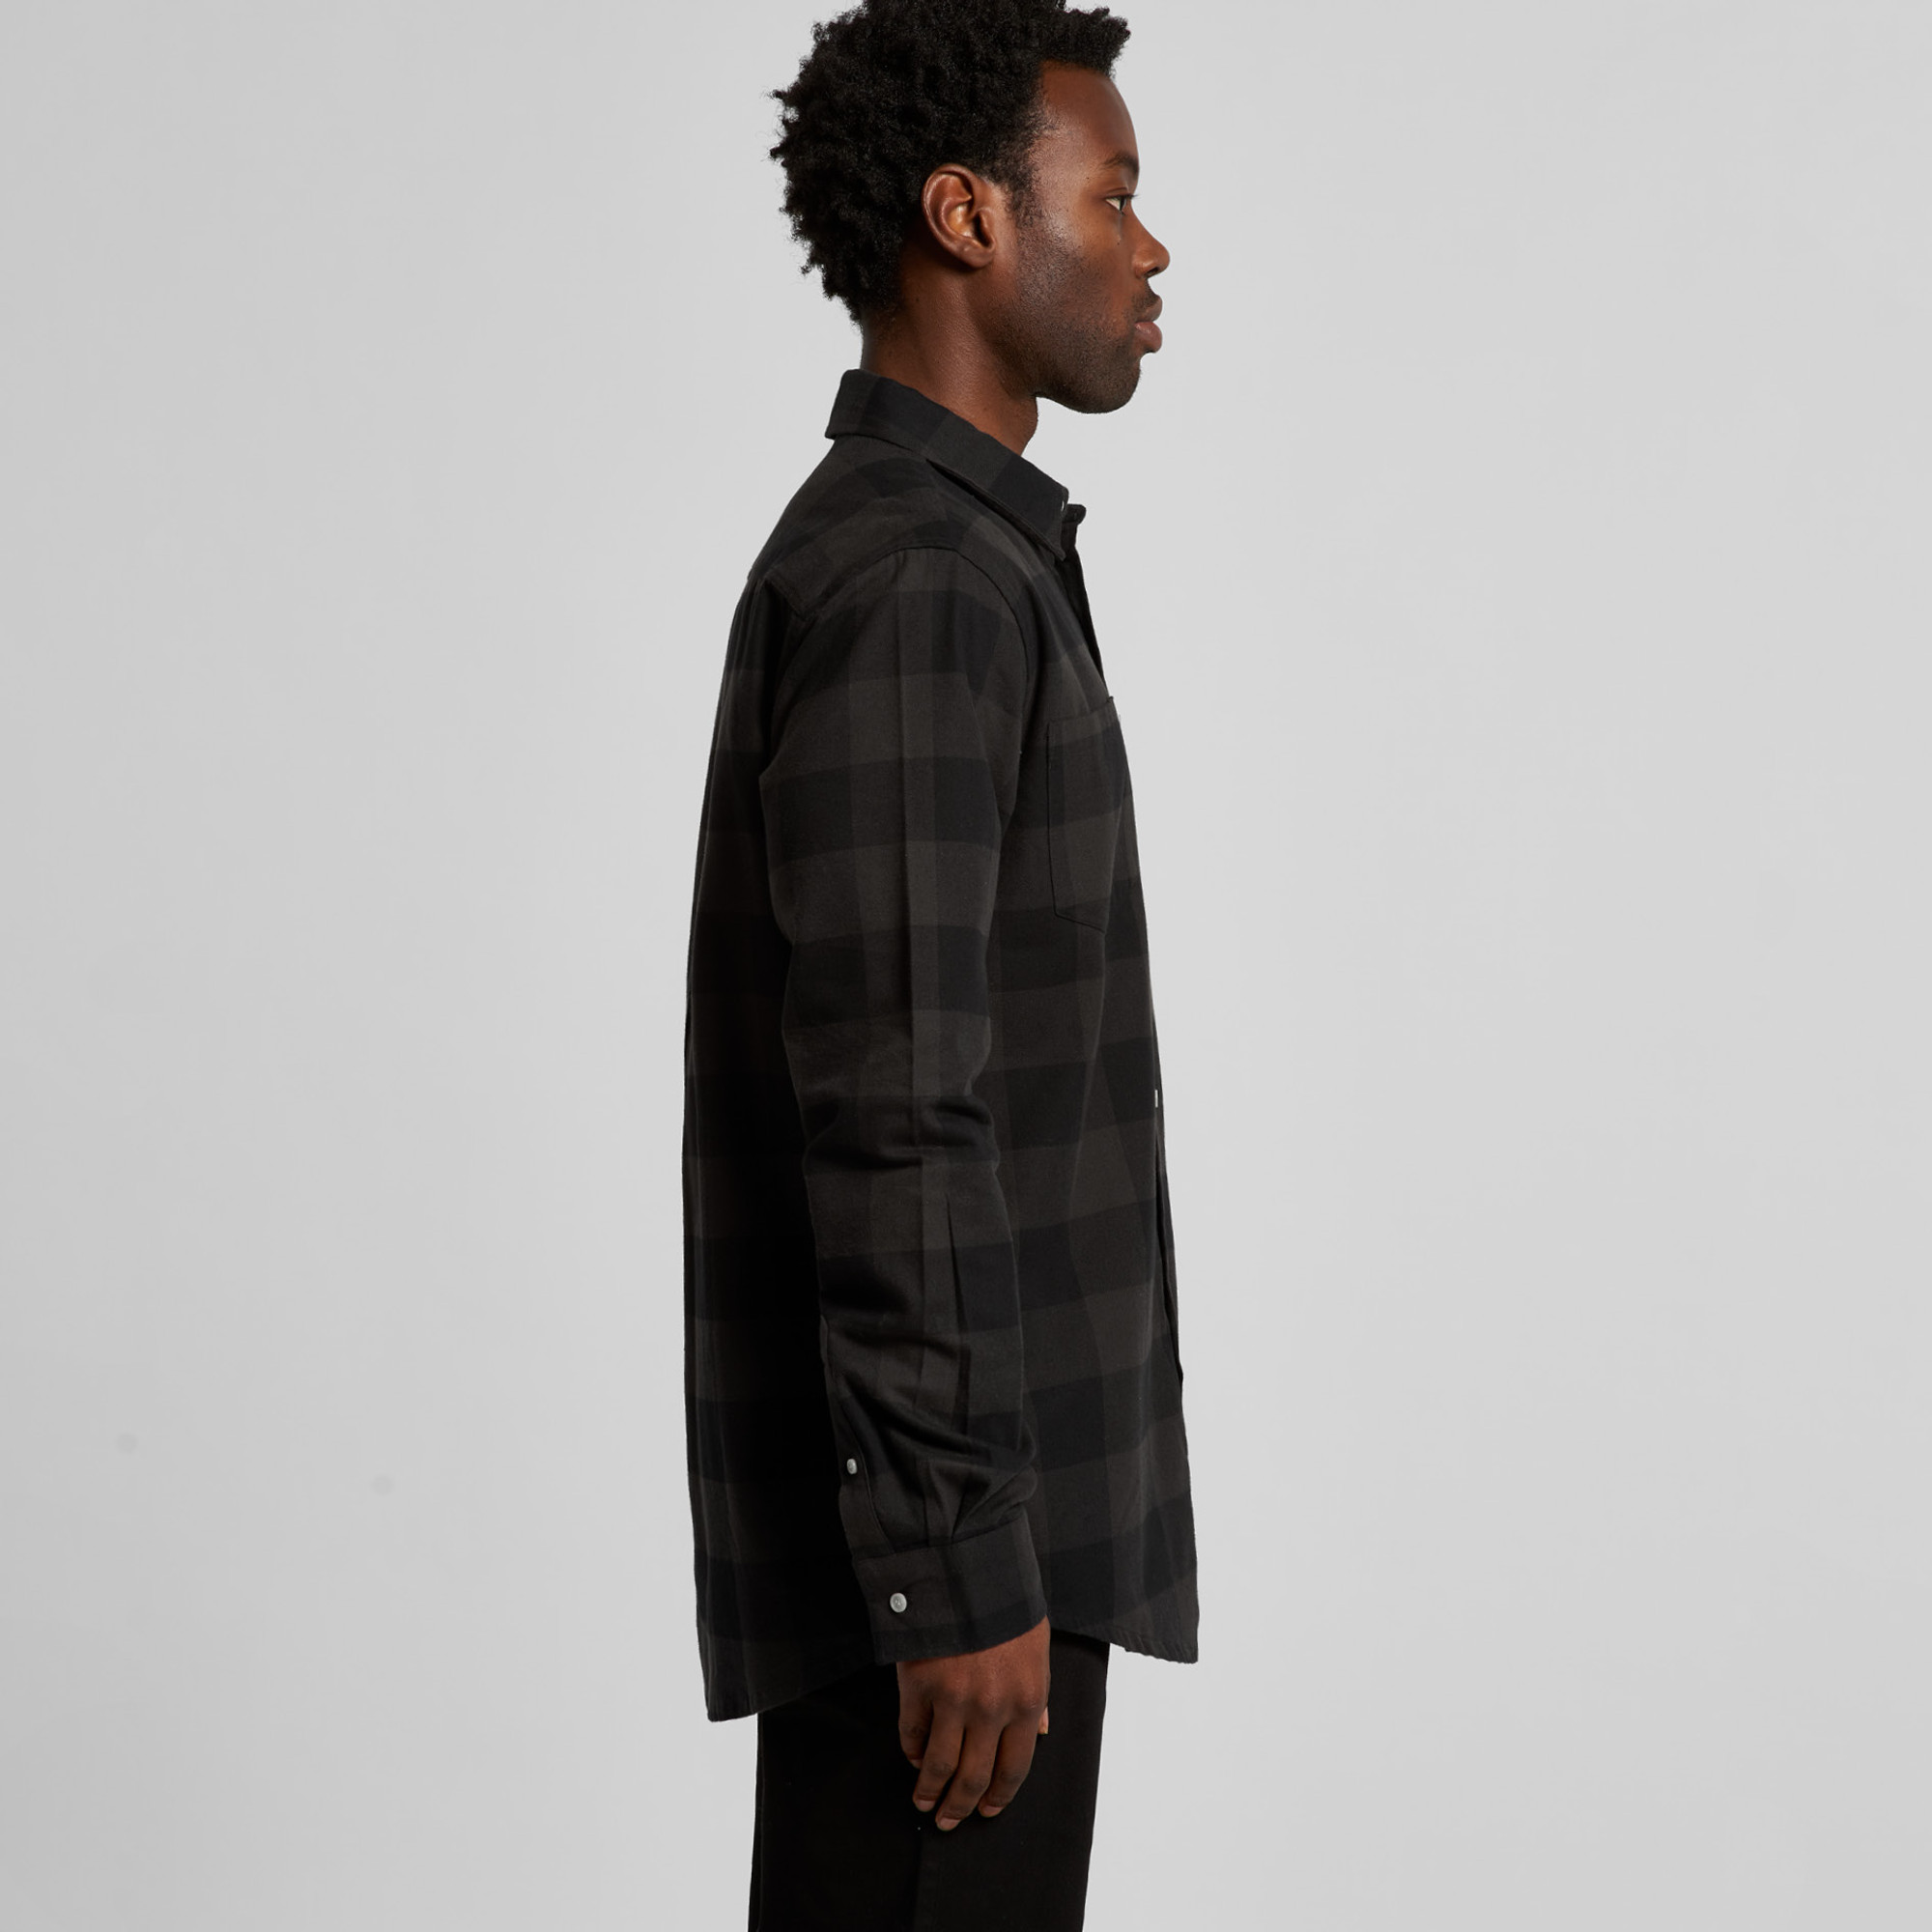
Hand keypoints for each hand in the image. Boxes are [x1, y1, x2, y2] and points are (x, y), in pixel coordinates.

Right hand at [895, 1616, 1050, 1828]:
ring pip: (939, 1765)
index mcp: (1027, 1701)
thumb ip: (1038, 1693)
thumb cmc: (1007, 1603)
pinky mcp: (918, 1685)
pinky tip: (913, 1757)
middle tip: (949, 1821)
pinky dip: (912, 1750)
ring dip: (929, 1791)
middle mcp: (991, 1709)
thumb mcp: (1037, 1646)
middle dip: (961, 1805)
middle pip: (974, 1776)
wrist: (967, 1565)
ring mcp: (952, 1699)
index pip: (1014, 1769)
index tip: (987, 1810)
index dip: (999, 1796)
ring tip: (923, 1802)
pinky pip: (912, 1733)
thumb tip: (1042, 1731)